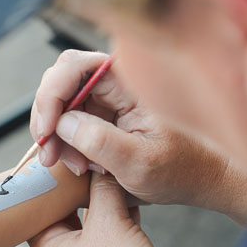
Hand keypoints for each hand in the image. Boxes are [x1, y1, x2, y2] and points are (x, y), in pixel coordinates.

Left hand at [28, 173, 186, 246]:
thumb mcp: (109, 222)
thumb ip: (104, 188)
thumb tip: (101, 165)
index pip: (39, 205)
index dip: (50, 181)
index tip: (61, 158)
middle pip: (65, 212)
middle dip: (80, 188)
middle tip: (90, 160)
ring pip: (90, 225)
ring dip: (102, 203)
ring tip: (113, 174)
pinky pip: (108, 239)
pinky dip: (118, 220)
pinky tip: (132, 200)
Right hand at [32, 49, 246, 222]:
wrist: (199, 180)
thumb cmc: (181, 170)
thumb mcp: (140, 163)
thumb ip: (101, 141)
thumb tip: (64, 122)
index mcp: (129, 82)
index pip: (75, 66)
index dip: (52, 93)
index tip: (46, 130)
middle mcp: (115, 84)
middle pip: (60, 81)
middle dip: (48, 116)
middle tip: (50, 153)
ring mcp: (106, 100)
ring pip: (60, 104)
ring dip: (55, 136)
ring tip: (75, 166)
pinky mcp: (101, 118)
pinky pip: (68, 122)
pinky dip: (64, 144)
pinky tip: (79, 165)